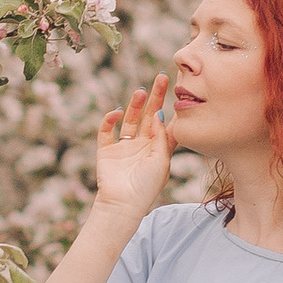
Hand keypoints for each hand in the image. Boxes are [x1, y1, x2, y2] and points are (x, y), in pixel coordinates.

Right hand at [94, 73, 174, 219]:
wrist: (123, 204)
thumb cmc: (147, 186)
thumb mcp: (161, 160)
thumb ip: (161, 137)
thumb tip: (160, 115)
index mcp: (158, 150)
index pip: (165, 124)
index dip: (170, 108)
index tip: (176, 89)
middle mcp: (142, 146)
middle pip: (149, 116)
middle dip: (155, 98)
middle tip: (161, 77)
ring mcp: (124, 148)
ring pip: (130, 120)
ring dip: (135, 105)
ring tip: (140, 92)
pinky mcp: (106, 151)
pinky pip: (106, 131)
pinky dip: (110, 120)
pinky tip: (118, 112)